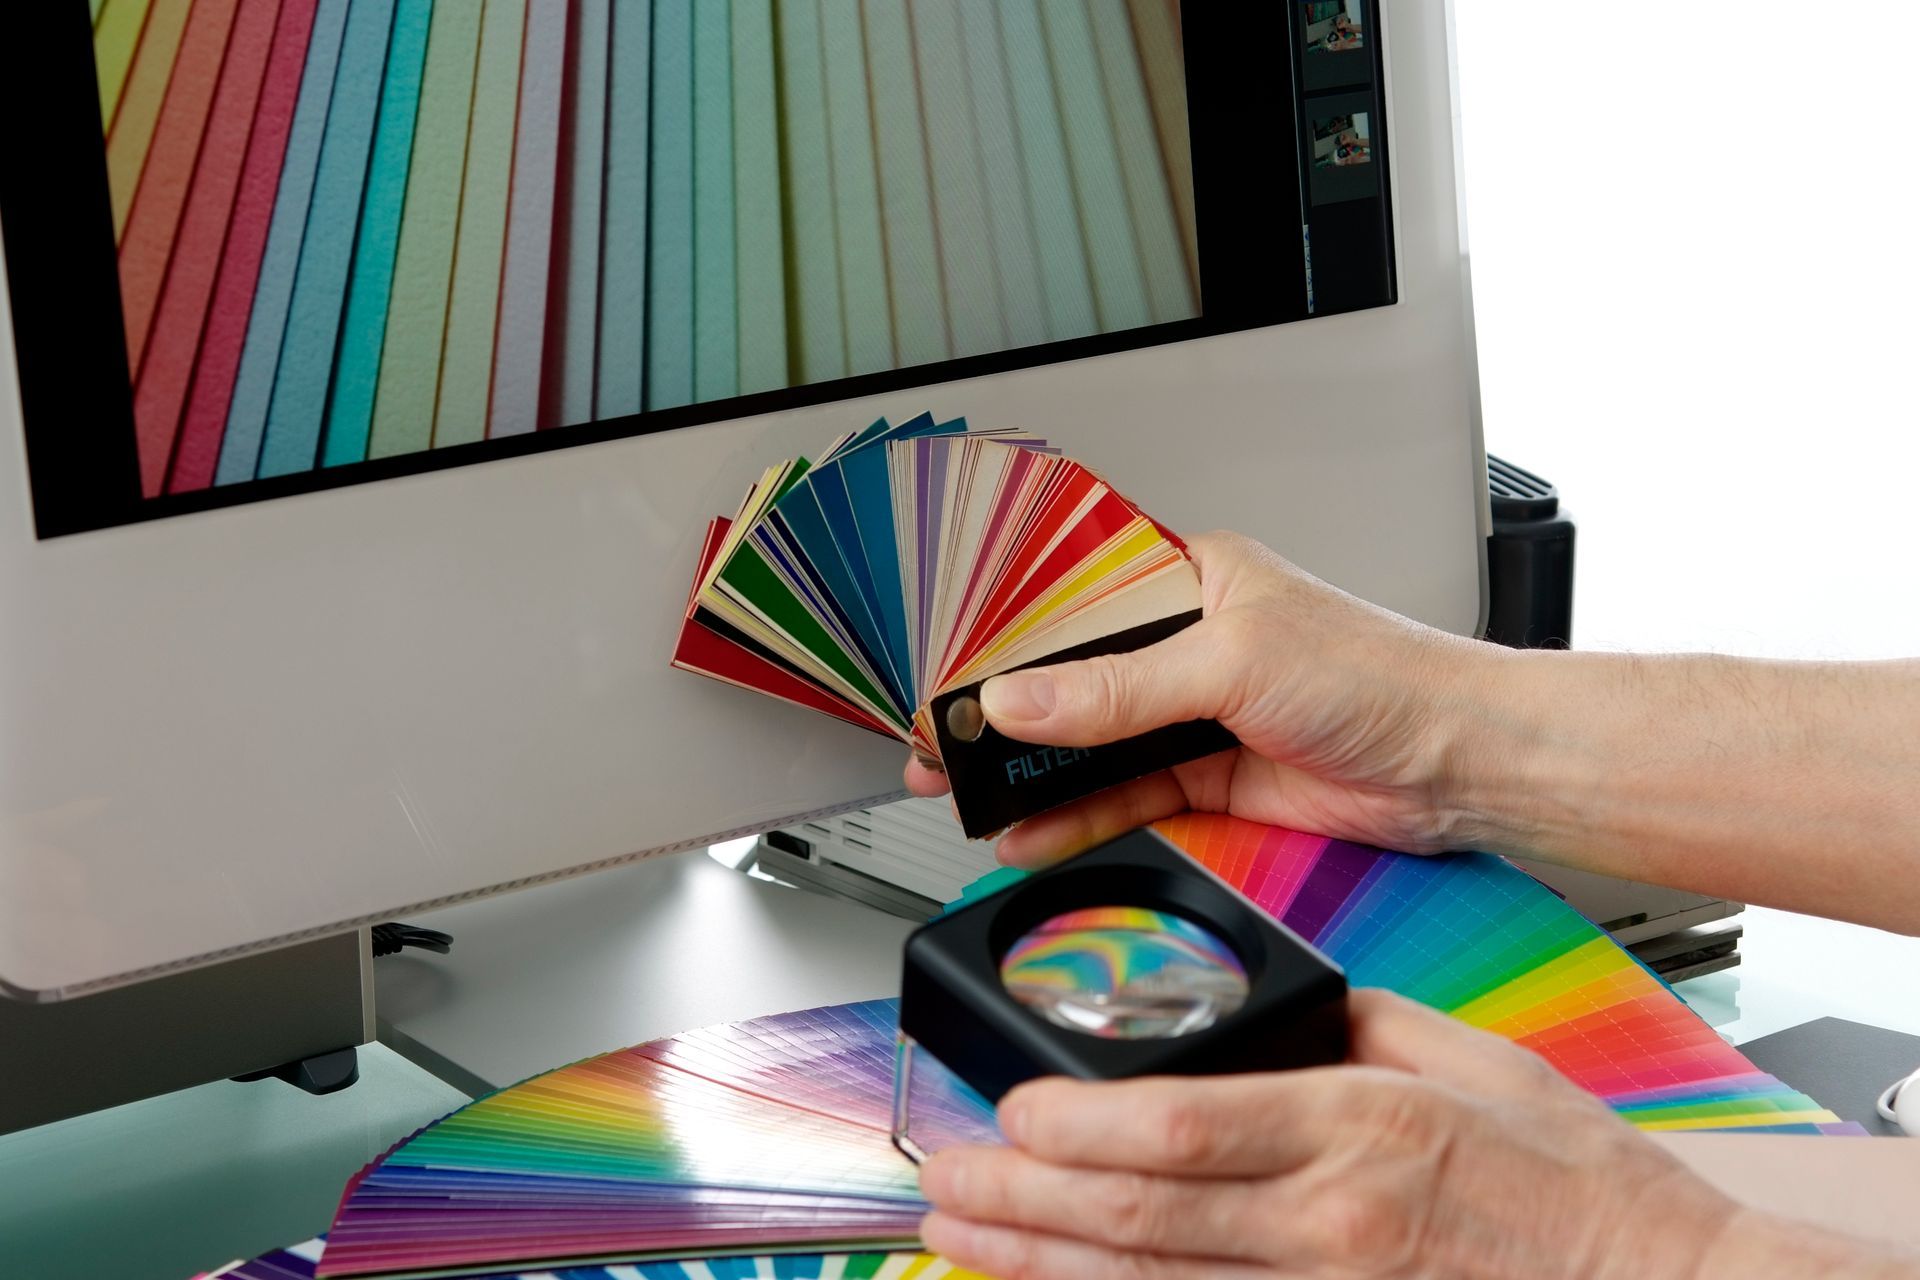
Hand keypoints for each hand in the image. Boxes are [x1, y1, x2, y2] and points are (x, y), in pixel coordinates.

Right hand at [907, 531, 1502, 866]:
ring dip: (1032, 775)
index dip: (1006, 634)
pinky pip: (1125, 797)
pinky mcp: (1212, 777)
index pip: (1074, 600)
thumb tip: (1024, 699)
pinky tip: (1031, 832)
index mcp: (1193, 577)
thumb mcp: (1233, 662)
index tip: (949, 669)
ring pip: (1092, 745)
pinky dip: (1076, 819)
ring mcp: (1199, 713)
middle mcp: (1191, 642)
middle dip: (1006, 715)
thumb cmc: (1385, 678)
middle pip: (1074, 678)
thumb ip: (1119, 688)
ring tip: (968, 796)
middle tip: (941, 744)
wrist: (1462, 767)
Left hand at [918, 990, 1741, 1279]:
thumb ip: (1359, 1019)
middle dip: (1024, 1196)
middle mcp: (1331, 1224)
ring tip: (964, 1240)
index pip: (1183, 1124)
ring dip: (1042, 1264)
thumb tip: (1271, 996)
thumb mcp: (1475, 1057)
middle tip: (946, 1178)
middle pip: (1139, 1210)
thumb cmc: (1581, 1184)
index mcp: (1362, 1127)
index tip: (1012, 1104)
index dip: (1076, 1121)